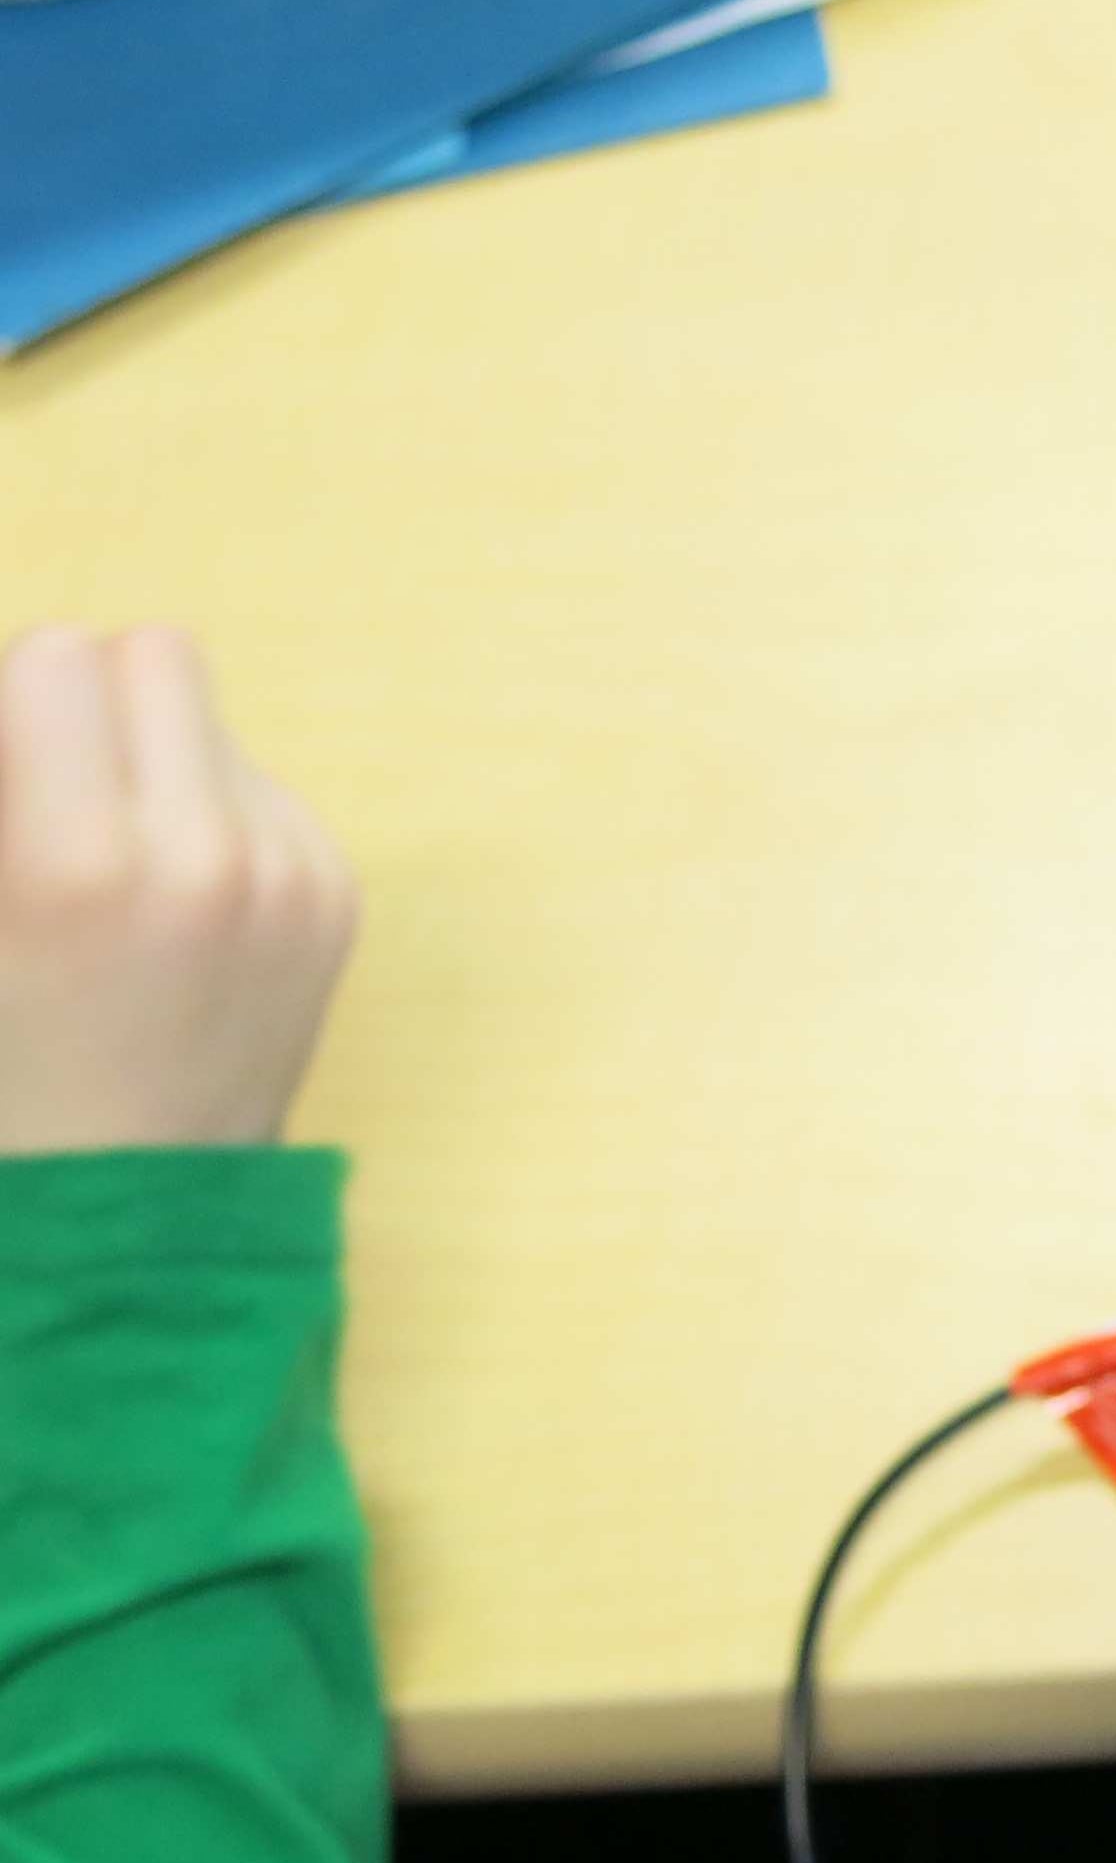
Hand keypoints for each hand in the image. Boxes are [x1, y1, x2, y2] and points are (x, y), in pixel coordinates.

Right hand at [0, 627, 358, 1154]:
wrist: (127, 1209)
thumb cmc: (10, 1068)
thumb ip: (8, 797)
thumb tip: (26, 692)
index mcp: (79, 866)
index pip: (55, 656)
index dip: (12, 702)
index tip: (9, 774)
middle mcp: (208, 858)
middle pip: (154, 653)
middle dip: (86, 699)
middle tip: (46, 785)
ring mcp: (291, 876)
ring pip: (212, 714)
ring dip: (149, 749)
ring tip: (104, 853)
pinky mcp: (335, 895)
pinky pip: (261, 784)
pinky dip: (207, 810)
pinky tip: (169, 901)